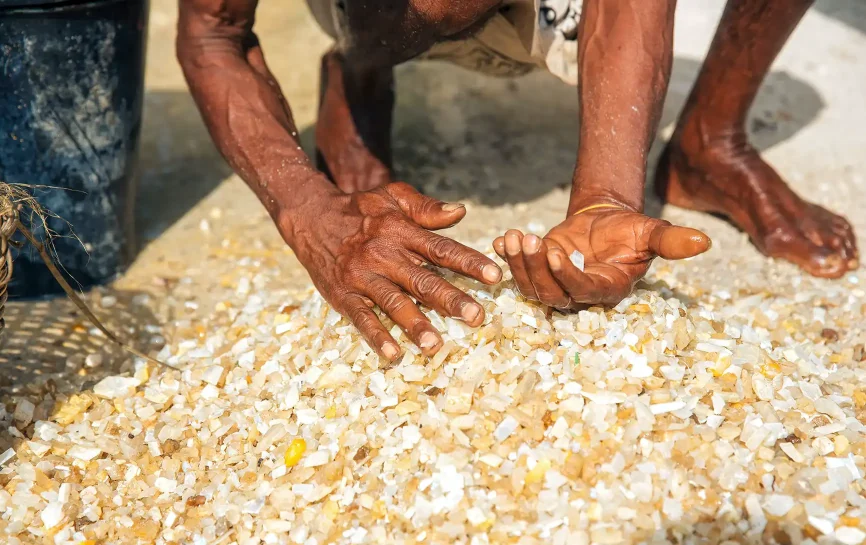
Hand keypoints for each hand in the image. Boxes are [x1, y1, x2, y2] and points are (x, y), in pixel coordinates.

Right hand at [280, 180, 501, 359]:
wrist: (310, 217)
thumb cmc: (359, 209)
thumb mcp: (392, 197)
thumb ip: (426, 208)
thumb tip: (460, 211)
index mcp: (401, 231)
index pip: (441, 248)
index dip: (469, 262)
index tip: (495, 276)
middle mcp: (384, 254)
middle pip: (422, 280)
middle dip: (451, 299)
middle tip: (477, 317)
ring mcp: (362, 276)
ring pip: (393, 303)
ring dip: (415, 325)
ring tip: (436, 345)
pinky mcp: (343, 294)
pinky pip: (361, 317)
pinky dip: (376, 336)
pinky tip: (392, 354)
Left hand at [493, 207, 709, 307]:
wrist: (606, 221)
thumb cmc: (630, 230)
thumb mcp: (650, 232)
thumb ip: (671, 241)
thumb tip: (705, 242)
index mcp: (606, 290)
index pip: (583, 291)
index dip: (567, 275)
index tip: (555, 252)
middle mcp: (578, 294)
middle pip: (551, 293)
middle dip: (536, 269)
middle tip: (528, 240)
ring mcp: (555, 285)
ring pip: (531, 286)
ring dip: (519, 264)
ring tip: (514, 237)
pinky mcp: (538, 272)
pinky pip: (518, 273)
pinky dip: (507, 259)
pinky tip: (500, 241)